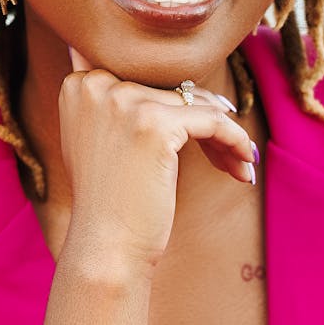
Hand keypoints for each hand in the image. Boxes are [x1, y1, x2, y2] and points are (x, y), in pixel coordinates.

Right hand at [58, 46, 256, 269]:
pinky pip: (213, 121)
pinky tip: (245, 165)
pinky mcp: (154, 124)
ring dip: (223, 134)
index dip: (174, 103)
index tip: (198, 128)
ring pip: (196, 103)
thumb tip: (162, 77)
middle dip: (202, 119)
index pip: (144, 76)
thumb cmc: (108, 201)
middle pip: (172, 89)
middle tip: (225, 150)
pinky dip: (235, 141)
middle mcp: (95, 85)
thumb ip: (112, 103)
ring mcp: (123, 102)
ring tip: (237, 162)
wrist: (105, 247)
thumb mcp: (95, 140)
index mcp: (78, 85)